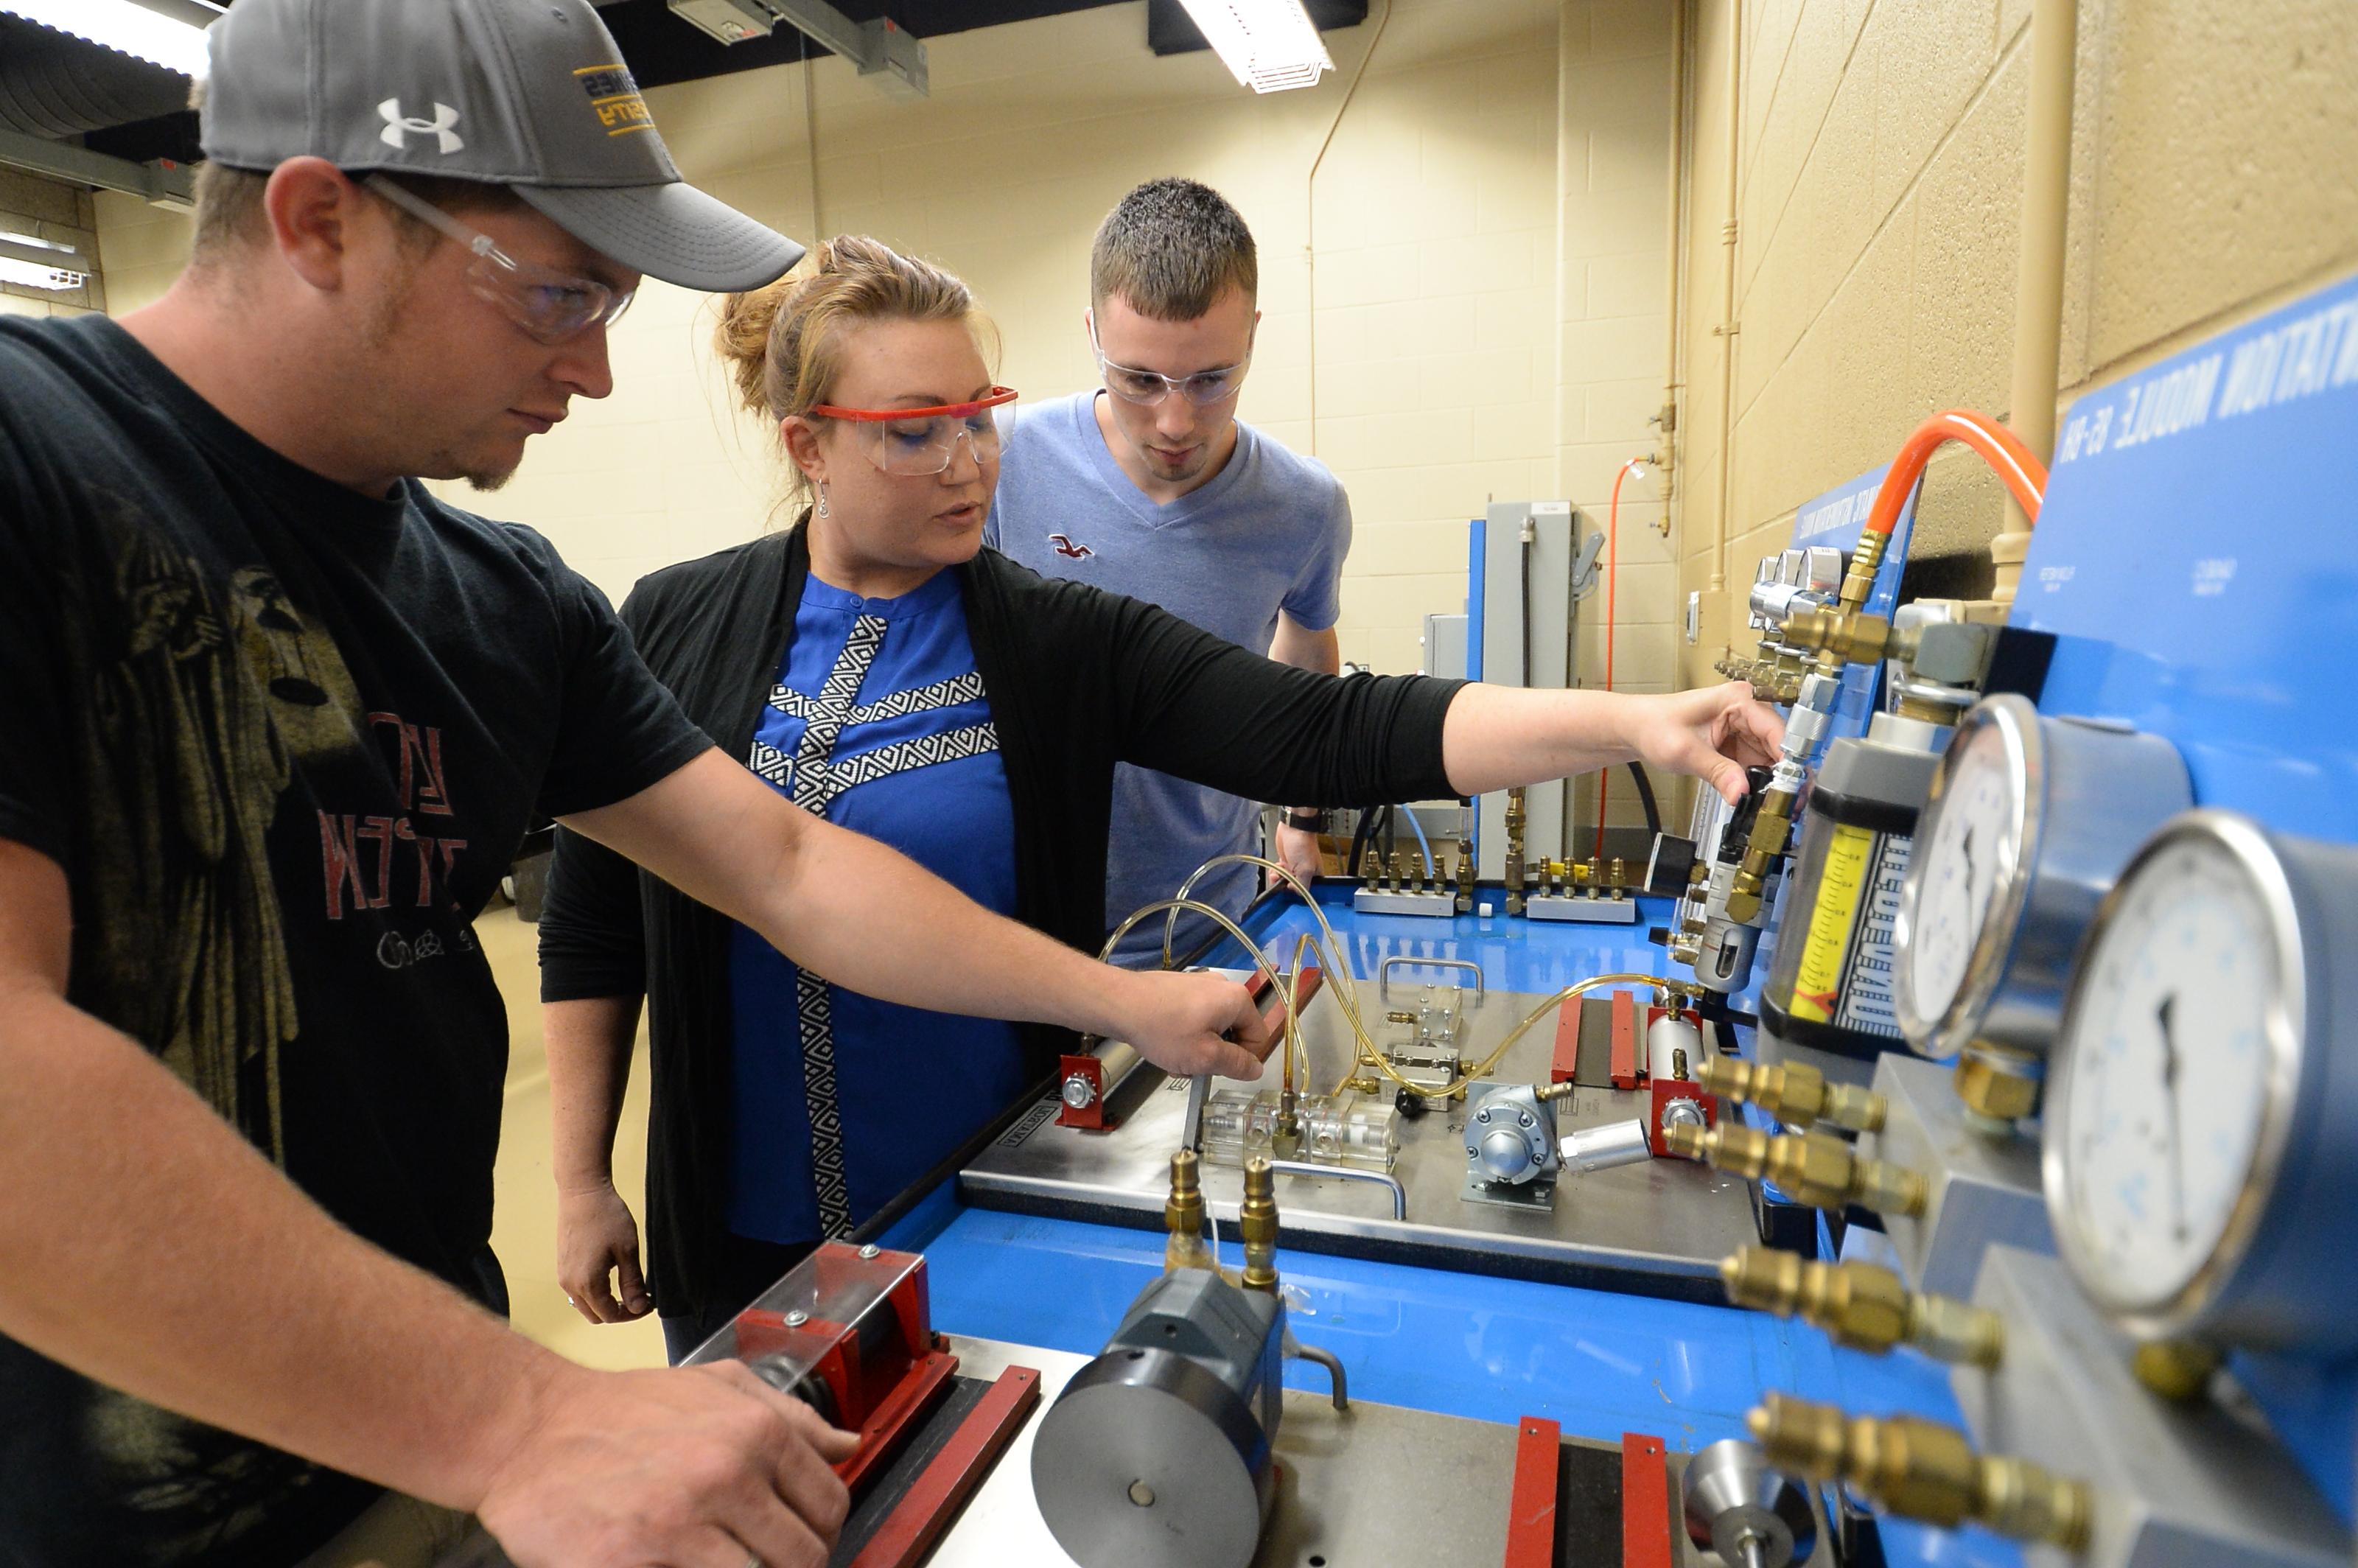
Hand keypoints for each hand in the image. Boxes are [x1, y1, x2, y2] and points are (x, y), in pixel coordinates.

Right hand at [476, 1362, 858, 1567]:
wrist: (528, 1430)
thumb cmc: (623, 1410)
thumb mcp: (716, 1386)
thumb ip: (790, 1416)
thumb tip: (851, 1445)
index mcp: (756, 1433)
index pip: (830, 1506)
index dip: (820, 1532)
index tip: (798, 1541)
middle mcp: (726, 1476)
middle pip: (802, 1558)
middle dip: (787, 1567)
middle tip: (757, 1559)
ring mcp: (680, 1525)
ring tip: (717, 1562)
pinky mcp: (631, 1563)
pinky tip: (678, 1567)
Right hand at [557, 1182, 650, 1324]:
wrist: (582, 1193)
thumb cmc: (607, 1217)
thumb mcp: (627, 1250)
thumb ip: (632, 1283)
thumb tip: (639, 1308)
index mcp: (588, 1284)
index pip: (610, 1316)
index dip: (632, 1315)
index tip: (648, 1304)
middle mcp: (570, 1285)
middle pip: (595, 1315)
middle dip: (618, 1313)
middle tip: (639, 1299)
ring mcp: (563, 1275)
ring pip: (584, 1305)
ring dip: (605, 1303)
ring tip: (627, 1288)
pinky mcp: (562, 1266)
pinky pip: (577, 1291)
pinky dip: (594, 1293)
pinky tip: (610, 1277)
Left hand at [1110, 968, 1272, 1079]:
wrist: (1120, 1003)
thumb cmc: (1164, 1029)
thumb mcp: (1205, 1057)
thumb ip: (1237, 1064)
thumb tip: (1256, 1069)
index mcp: (1237, 999)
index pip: (1258, 1037)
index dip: (1242, 1059)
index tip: (1218, 1068)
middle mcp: (1222, 986)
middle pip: (1233, 1031)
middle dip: (1215, 1054)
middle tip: (1192, 1065)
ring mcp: (1200, 984)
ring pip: (1211, 1027)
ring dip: (1197, 1047)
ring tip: (1174, 1056)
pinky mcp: (1180, 988)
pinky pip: (1194, 1017)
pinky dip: (1184, 1034)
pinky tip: (1165, 1042)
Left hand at [1274, 824, 1323, 888]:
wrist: (1293, 827)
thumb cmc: (1303, 844)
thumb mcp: (1305, 869)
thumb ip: (1302, 885)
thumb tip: (1293, 892)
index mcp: (1314, 876)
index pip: (1304, 892)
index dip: (1294, 892)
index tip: (1288, 888)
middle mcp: (1304, 874)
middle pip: (1292, 888)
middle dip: (1283, 884)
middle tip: (1279, 879)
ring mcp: (1294, 868)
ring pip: (1283, 881)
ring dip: (1277, 878)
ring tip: (1276, 872)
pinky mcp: (1286, 862)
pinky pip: (1278, 873)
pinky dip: (1275, 871)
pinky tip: (1275, 866)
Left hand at [1623, 683, 1784, 805]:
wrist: (1636, 729)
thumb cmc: (1654, 726)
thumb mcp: (1685, 752)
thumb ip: (1717, 772)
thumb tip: (1741, 792)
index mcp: (1737, 699)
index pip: (1776, 729)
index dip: (1788, 759)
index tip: (1792, 786)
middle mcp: (1746, 709)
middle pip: (1779, 745)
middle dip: (1783, 774)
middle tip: (1788, 803)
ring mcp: (1743, 727)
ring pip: (1771, 758)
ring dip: (1772, 781)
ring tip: (1774, 805)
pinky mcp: (1738, 743)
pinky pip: (1757, 764)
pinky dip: (1758, 781)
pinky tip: (1760, 797)